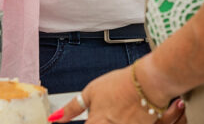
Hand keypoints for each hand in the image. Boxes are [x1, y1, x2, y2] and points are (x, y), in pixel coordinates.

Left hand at [53, 66, 178, 123]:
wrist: (148, 84)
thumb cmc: (122, 84)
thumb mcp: (91, 91)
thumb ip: (72, 108)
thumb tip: (55, 118)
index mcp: (95, 123)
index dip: (83, 123)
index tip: (81, 120)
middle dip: (98, 121)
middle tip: (105, 112)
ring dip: (112, 120)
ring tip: (117, 112)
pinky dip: (123, 121)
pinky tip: (126, 115)